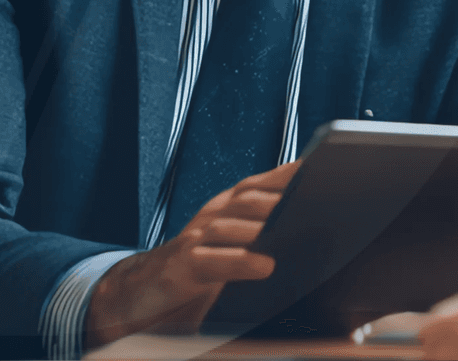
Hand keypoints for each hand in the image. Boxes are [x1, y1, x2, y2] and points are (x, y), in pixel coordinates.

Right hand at [83, 160, 299, 347]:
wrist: (140, 291)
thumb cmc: (196, 268)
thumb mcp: (229, 245)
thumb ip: (259, 231)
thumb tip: (305, 222)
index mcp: (223, 208)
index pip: (257, 185)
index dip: (285, 174)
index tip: (317, 167)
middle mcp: (209, 217)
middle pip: (248, 200)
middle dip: (281, 196)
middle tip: (316, 198)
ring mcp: (194, 240)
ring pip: (230, 226)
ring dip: (262, 226)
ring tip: (295, 228)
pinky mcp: (181, 268)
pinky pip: (212, 261)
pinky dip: (239, 262)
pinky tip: (264, 266)